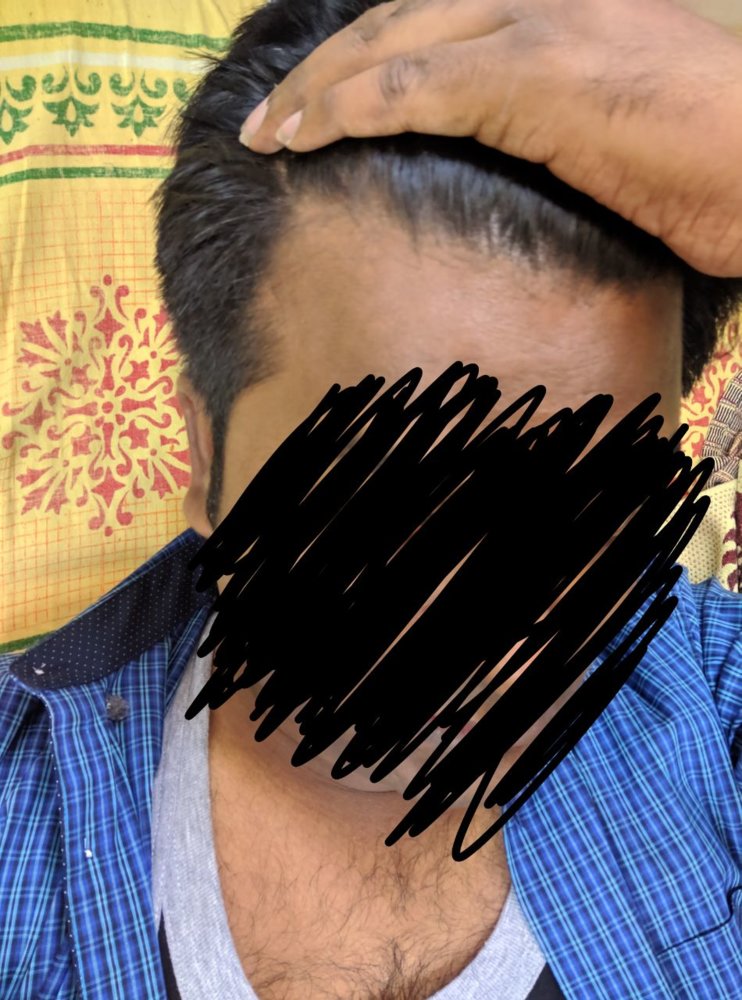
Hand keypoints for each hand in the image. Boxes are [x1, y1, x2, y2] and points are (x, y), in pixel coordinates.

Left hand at [239, 0, 741, 277]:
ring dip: (317, 92)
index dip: (359, 61)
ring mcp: (537, 25)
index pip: (426, 18)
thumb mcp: (606, 126)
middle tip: (267, 121)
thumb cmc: (706, 161)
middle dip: (318, 73)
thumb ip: (538, 119)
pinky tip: (307, 138)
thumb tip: (486, 160)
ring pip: (389, 45)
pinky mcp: (535, 73)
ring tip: (268, 137)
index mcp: (551, 3)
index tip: (314, 105)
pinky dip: (351, 109)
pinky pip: (414, 87)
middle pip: (391, 21)